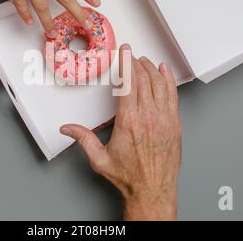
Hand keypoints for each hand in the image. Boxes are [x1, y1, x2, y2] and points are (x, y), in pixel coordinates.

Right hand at [60, 44, 181, 220]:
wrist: (153, 191)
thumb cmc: (129, 176)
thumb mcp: (100, 159)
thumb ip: (83, 139)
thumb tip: (67, 129)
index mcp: (129, 122)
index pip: (128, 83)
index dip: (126, 63)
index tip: (125, 51)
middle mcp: (148, 117)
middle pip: (143, 79)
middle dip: (136, 63)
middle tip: (130, 56)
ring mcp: (164, 120)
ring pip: (159, 84)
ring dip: (151, 69)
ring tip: (144, 61)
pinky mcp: (175, 124)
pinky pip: (173, 95)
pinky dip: (169, 80)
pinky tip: (165, 72)